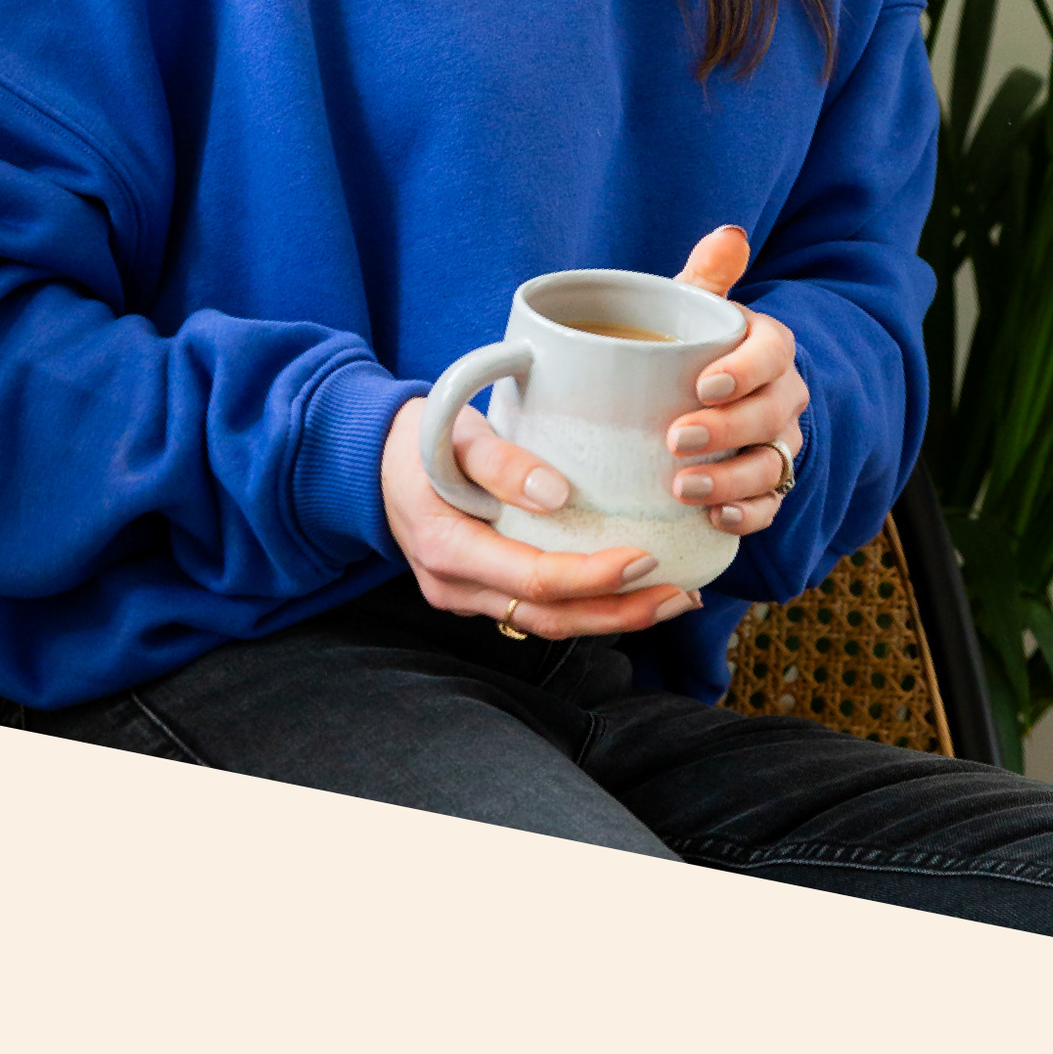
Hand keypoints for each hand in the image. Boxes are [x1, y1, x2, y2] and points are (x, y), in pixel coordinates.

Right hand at [379, 396, 700, 641]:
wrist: (372, 457)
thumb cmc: (418, 435)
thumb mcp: (453, 431)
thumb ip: (499, 461)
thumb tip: (556, 495)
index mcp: (447, 548)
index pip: (534, 578)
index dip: (594, 576)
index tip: (647, 557)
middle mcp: (454, 586)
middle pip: (549, 617)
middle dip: (620, 613)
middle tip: (680, 595)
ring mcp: (464, 596)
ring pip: (546, 622)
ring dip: (611, 617)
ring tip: (672, 599)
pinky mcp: (479, 591)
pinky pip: (536, 609)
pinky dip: (586, 605)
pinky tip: (628, 590)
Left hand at [669, 226, 805, 539]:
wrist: (698, 397)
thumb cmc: (691, 345)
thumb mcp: (694, 307)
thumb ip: (707, 275)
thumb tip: (730, 234)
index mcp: (768, 347)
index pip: (772, 354)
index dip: (745, 370)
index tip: (703, 384)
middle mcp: (784, 396)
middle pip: (769, 414)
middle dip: (727, 430)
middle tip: (676, 438)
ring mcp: (780, 443)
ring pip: (771, 465)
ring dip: (731, 480)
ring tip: (684, 489)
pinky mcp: (768, 485)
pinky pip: (771, 505)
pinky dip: (747, 516)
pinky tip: (715, 519)